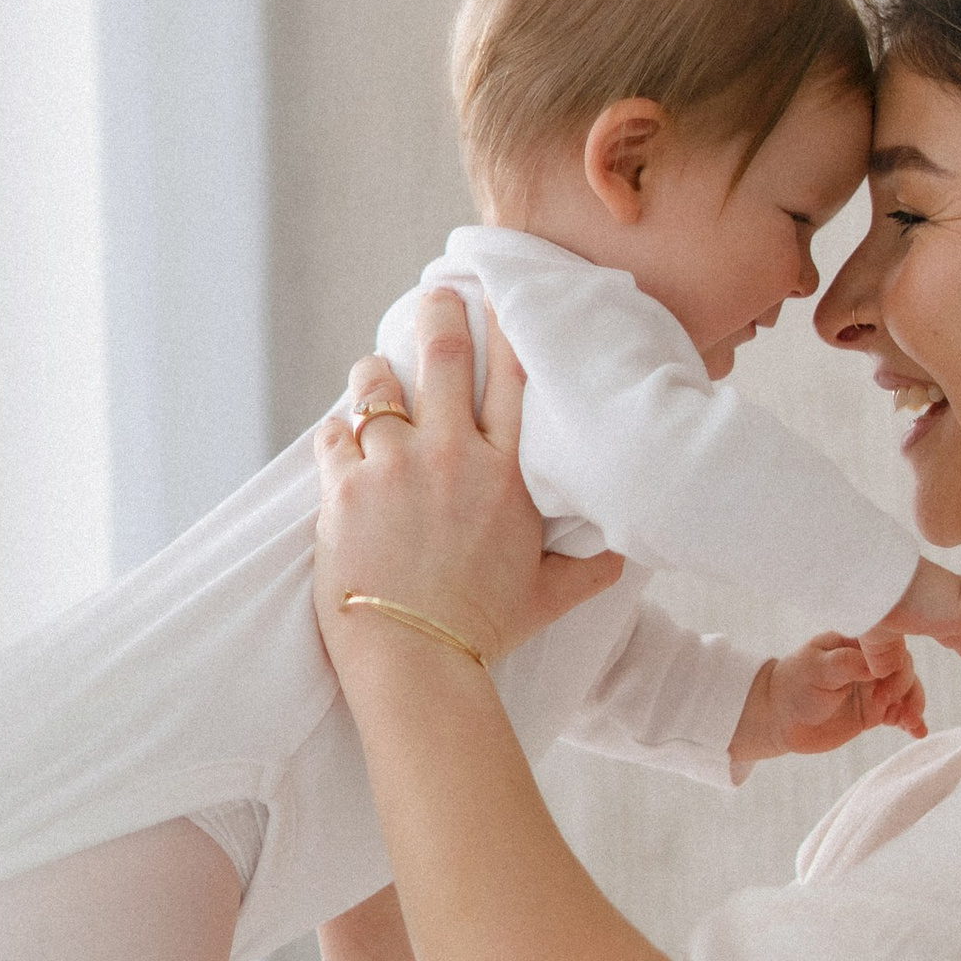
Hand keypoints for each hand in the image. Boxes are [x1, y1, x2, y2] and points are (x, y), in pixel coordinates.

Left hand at [313, 292, 622, 673]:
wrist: (418, 664)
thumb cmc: (484, 630)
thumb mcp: (548, 597)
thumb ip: (589, 569)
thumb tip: (625, 558)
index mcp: (507, 475)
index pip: (512, 378)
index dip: (504, 328)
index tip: (497, 301)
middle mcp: (454, 457)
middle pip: (443, 356)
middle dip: (437, 315)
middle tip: (435, 296)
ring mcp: (395, 468)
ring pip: (377, 385)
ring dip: (374, 373)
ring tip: (373, 372)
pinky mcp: (344, 488)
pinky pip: (334, 435)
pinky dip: (338, 432)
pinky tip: (342, 438)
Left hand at [729, 627, 928, 768]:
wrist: (781, 719)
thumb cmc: (794, 686)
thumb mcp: (816, 669)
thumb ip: (846, 663)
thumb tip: (880, 666)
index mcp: (855, 643)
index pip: (887, 645)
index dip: (893, 663)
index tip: (881, 684)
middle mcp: (869, 662)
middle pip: (902, 668)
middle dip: (905, 687)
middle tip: (889, 707)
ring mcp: (874, 687)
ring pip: (906, 691)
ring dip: (913, 705)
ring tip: (911, 722)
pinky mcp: (875, 710)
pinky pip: (899, 713)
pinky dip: (910, 721)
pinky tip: (918, 732)